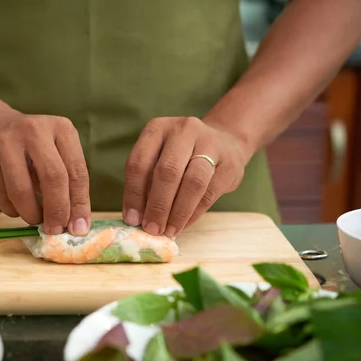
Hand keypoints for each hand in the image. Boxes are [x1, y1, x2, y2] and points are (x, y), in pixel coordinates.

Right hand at [0, 109, 90, 235]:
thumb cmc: (32, 146)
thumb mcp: (56, 153)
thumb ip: (69, 184)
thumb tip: (77, 225)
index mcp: (61, 128)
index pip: (77, 171)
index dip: (79, 204)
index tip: (79, 228)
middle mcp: (35, 130)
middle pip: (53, 178)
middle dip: (56, 211)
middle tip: (55, 230)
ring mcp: (6, 142)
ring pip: (22, 190)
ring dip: (31, 214)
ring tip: (35, 219)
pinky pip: (1, 195)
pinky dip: (12, 210)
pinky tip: (17, 208)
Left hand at [122, 117, 253, 236]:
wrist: (225, 141)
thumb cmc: (182, 156)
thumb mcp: (159, 157)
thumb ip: (147, 182)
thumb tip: (136, 218)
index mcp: (157, 128)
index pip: (139, 162)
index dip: (133, 194)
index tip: (131, 219)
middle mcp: (183, 130)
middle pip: (167, 171)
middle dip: (157, 205)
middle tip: (152, 229)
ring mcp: (210, 143)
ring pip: (192, 182)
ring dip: (178, 211)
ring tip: (169, 231)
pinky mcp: (230, 163)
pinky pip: (209, 192)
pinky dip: (194, 213)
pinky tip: (183, 225)